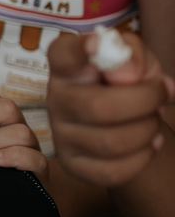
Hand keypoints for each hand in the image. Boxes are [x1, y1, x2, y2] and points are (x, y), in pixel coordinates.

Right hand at [47, 32, 174, 186]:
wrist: (123, 123)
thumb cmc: (126, 85)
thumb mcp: (135, 60)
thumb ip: (132, 54)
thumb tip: (127, 75)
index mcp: (69, 67)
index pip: (62, 55)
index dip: (78, 50)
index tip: (96, 45)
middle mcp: (56, 99)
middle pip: (98, 107)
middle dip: (145, 102)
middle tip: (160, 96)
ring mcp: (61, 135)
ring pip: (111, 143)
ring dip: (148, 130)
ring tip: (153, 121)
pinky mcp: (73, 164)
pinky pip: (113, 171)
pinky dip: (143, 158)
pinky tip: (150, 144)